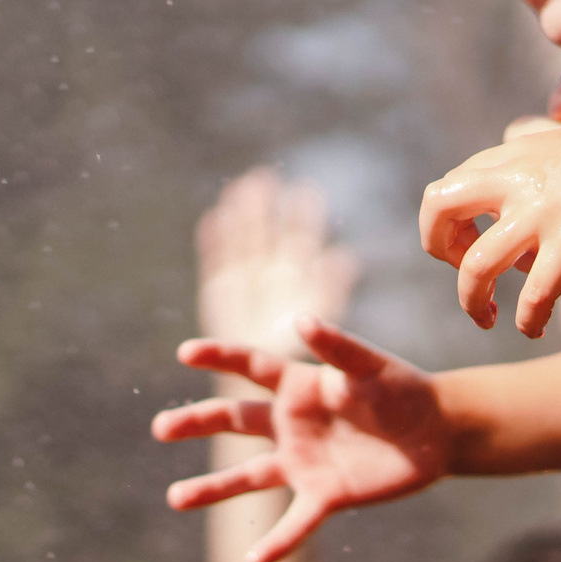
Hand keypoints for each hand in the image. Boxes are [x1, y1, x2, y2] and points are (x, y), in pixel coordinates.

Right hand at [154, 319, 452, 561]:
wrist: (435, 432)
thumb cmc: (401, 389)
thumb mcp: (369, 365)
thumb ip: (337, 346)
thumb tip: (300, 321)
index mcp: (298, 386)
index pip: (250, 367)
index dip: (219, 356)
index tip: (185, 351)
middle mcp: (290, 424)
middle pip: (235, 421)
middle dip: (197, 423)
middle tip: (161, 428)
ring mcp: (304, 462)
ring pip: (249, 478)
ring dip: (213, 490)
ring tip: (175, 498)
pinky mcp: (325, 495)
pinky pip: (295, 523)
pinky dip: (276, 543)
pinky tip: (252, 561)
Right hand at [197, 168, 358, 358]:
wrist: (269, 384)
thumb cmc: (303, 356)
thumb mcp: (321, 318)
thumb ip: (330, 286)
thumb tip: (345, 257)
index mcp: (299, 277)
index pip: (300, 239)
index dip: (302, 216)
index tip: (305, 191)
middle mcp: (272, 273)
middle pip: (268, 232)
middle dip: (265, 207)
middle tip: (265, 178)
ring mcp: (245, 279)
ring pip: (242, 239)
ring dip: (241, 214)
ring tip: (240, 188)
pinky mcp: (219, 290)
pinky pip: (216, 259)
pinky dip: (215, 239)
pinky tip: (215, 219)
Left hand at [420, 117, 560, 337]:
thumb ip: (533, 176)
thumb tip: (518, 225)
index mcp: (515, 156)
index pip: (447, 187)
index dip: (446, 226)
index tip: (472, 246)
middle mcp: (518, 178)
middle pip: (436, 208)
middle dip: (439, 250)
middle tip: (467, 272)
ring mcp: (543, 209)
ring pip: (474, 267)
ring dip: (471, 302)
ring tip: (487, 319)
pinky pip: (531, 296)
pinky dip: (525, 321)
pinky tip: (533, 329)